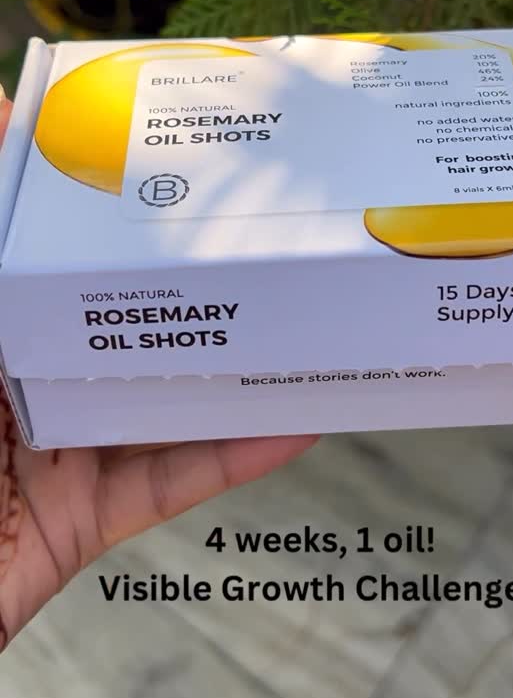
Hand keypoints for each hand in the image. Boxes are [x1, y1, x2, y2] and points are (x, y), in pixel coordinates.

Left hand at [0, 97, 316, 650]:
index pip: (68, 260)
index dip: (124, 220)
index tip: (186, 175)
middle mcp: (26, 379)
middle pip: (128, 326)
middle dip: (195, 290)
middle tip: (264, 242)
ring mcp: (56, 452)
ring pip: (161, 403)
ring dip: (233, 372)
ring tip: (300, 322)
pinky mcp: (81, 521)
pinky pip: (168, 484)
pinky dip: (232, 458)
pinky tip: (292, 421)